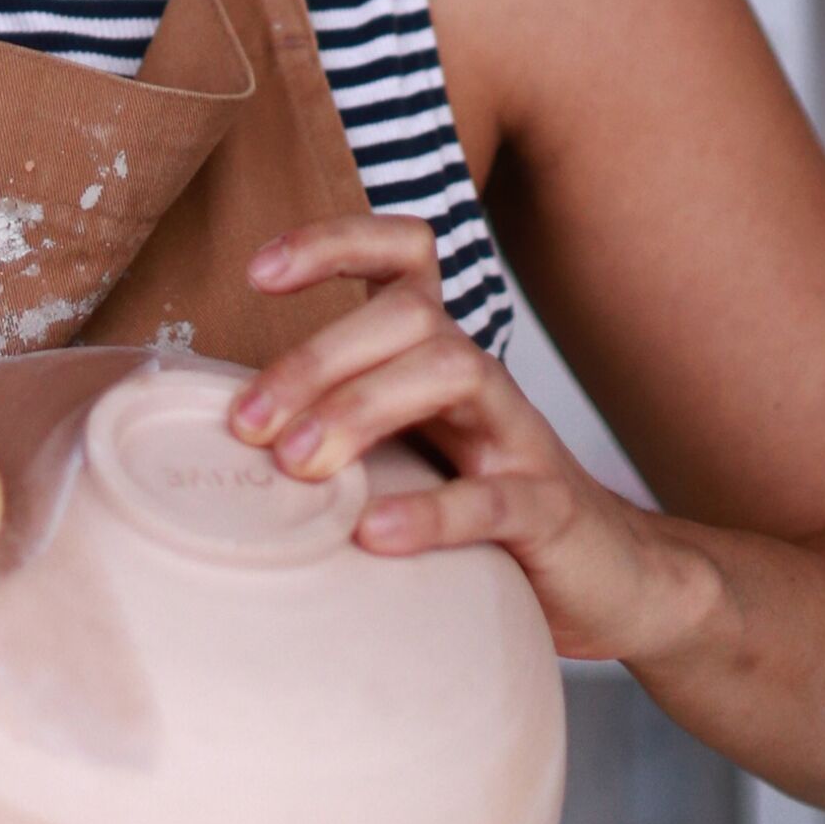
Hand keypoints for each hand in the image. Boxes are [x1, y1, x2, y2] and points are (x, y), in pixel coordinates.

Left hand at [231, 216, 716, 662]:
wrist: (608, 581)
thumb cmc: (472, 506)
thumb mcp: (398, 451)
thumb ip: (330, 425)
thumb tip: (215, 424)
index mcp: (435, 354)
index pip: (402, 256)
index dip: (334, 242)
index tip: (257, 271)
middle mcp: (479, 379)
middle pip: (408, 315)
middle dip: (316, 358)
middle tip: (249, 426)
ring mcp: (521, 439)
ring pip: (453, 372)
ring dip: (363, 410)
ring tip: (301, 466)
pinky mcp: (550, 513)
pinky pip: (497, 498)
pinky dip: (432, 512)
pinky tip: (373, 533)